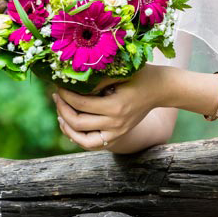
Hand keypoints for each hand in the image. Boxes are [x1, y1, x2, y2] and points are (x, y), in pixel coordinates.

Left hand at [53, 63, 168, 150]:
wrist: (161, 89)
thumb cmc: (141, 75)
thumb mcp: (120, 72)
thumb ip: (97, 79)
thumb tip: (70, 80)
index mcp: (116, 106)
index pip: (81, 104)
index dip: (65, 95)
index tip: (58, 85)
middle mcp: (116, 124)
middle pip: (78, 124)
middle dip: (62, 109)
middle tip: (56, 96)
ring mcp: (117, 132)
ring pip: (83, 140)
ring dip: (67, 128)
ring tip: (60, 115)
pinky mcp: (118, 136)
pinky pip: (93, 144)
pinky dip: (79, 137)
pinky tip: (71, 125)